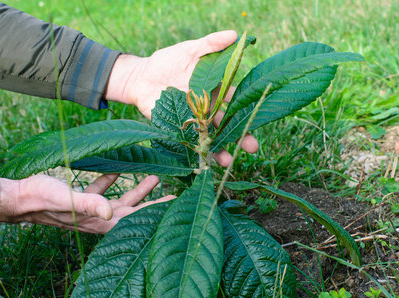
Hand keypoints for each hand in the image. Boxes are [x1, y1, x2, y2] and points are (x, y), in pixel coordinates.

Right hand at [0, 174, 173, 233]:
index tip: (175, 207)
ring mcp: (90, 210)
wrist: (16, 197)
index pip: (136, 222)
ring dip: (138, 190)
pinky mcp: (81, 200)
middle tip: (176, 195)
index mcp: (99, 223)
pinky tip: (120, 168)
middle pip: (135, 213)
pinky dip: (113, 181)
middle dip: (155, 204)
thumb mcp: (66, 199)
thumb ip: (89, 204)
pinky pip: (102, 191)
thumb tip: (110, 212)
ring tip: (155, 176)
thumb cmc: (40, 199)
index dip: (156, 215)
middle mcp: (99, 219)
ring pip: (121, 201)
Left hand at [104, 31, 258, 165]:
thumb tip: (235, 35)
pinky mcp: (177, 130)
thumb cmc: (166, 61)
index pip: (234, 102)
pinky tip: (203, 160)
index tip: (258, 118)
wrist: (139, 76)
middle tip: (252, 148)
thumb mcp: (189, 50)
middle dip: (240, 136)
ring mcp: (192, 122)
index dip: (246, 109)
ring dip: (220, 151)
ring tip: (227, 162)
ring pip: (210, 138)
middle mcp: (207, 109)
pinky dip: (196, 152)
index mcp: (214, 91)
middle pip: (227, 124)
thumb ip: (210, 44)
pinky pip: (189, 143)